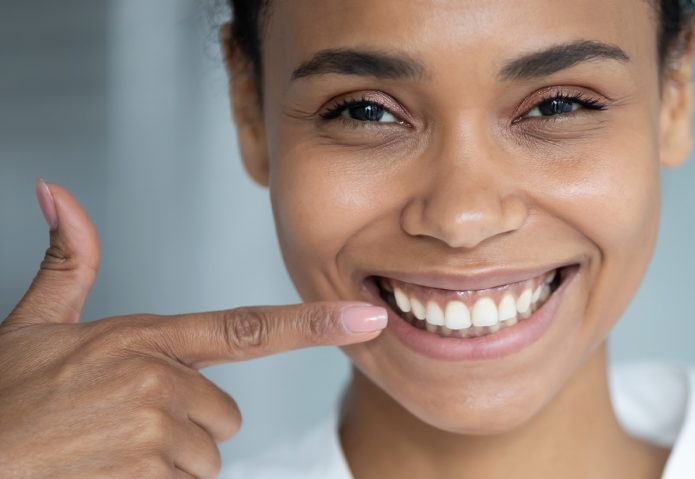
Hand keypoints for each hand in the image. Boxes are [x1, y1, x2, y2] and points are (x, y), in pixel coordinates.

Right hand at [0, 180, 386, 477]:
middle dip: (186, 426)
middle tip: (122, 425)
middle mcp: (158, 382)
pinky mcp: (147, 475)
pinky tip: (108, 471)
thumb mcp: (33, 326)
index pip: (246, 328)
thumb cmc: (2, 401)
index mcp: (144, 340)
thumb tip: (60, 195)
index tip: (366, 318)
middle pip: (224, 416)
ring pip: (205, 458)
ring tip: (108, 451)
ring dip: (166, 463)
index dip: (312, 325)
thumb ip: (67, 264)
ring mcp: (154, 432)